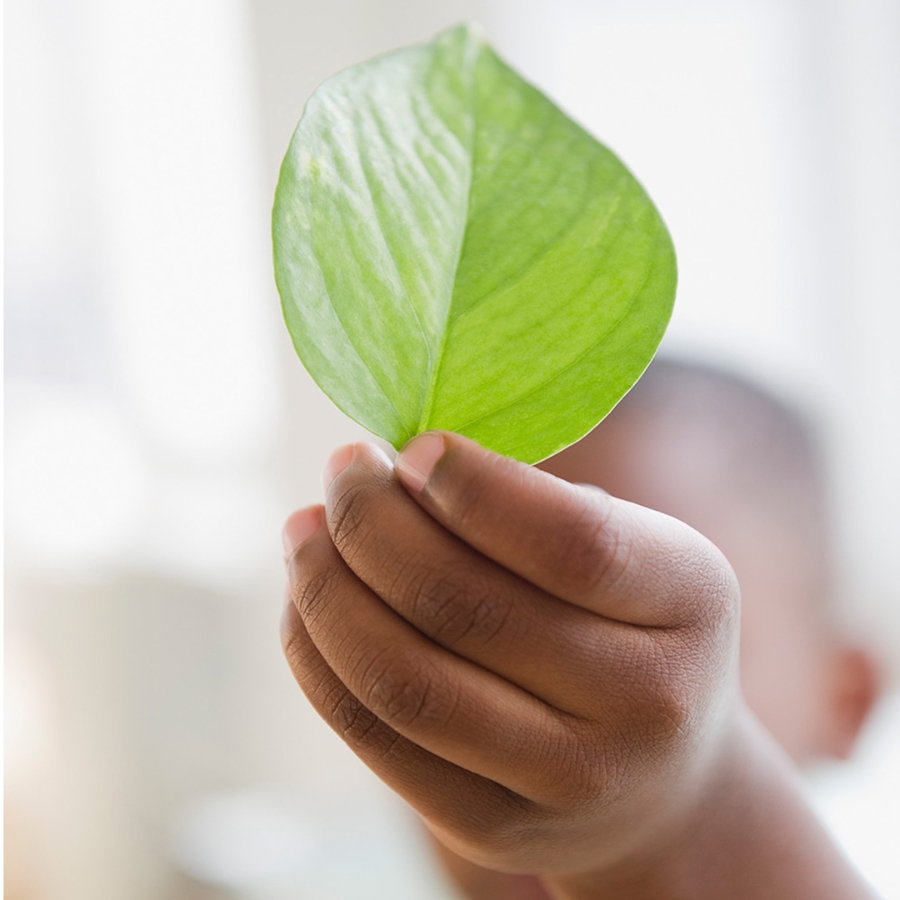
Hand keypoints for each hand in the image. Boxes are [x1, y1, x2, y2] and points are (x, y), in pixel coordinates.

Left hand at [280, 433, 738, 873]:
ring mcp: (567, 782)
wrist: (664, 774)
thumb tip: (397, 467)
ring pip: (406, 682)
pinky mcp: (493, 827)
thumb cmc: (633, 623)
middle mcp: (646, 704)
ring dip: (328, 590)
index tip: (410, 447)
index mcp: (691, 602)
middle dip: (373, 524)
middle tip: (345, 469)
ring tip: (306, 529)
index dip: (473, 488)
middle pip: (466, 609)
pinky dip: (319, 657)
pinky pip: (375, 740)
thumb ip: (536, 506)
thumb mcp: (634, 548)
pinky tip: (308, 601)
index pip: (573, 544)